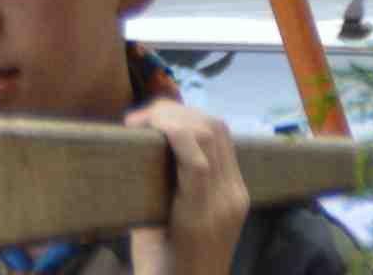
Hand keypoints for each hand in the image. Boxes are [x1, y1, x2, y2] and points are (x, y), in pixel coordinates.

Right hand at [126, 98, 248, 274]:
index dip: (169, 128)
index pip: (196, 160)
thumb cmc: (162, 271)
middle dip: (172, 113)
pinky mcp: (240, 193)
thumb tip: (133, 148)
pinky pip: (224, 145)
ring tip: (154, 121)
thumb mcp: (143, 238)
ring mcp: (237, 196)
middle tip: (138, 120)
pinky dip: (199, 128)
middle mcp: (226, 204)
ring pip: (220, 131)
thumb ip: (145, 193)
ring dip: (186, 115)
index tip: (135, 123)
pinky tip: (176, 133)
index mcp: (198, 221)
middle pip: (211, 133)